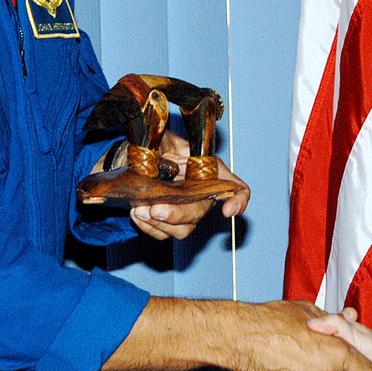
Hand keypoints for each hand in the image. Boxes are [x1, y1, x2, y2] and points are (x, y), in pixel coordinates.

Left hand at [129, 132, 249, 239]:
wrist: (133, 157)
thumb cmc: (153, 145)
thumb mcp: (162, 137)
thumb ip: (166, 144)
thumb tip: (162, 157)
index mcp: (207, 170)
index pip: (236, 187)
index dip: (238, 200)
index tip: (227, 210)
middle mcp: (200, 192)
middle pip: (201, 212)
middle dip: (179, 214)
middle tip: (156, 209)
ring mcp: (183, 209)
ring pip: (183, 229)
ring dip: (160, 223)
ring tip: (139, 209)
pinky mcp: (165, 222)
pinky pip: (163, 233)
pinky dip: (148, 226)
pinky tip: (136, 212)